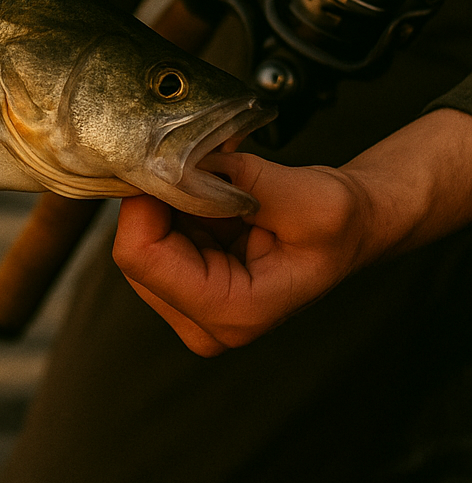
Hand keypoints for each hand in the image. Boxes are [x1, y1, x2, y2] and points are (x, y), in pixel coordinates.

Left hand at [112, 109, 471, 357]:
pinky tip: (208, 194)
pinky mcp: (184, 285)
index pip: (142, 257)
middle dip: (157, 201)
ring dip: (166, 202)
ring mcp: (191, 307)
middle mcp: (205, 323)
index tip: (168, 163)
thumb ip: (249, 181)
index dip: (145, 203)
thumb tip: (189, 159)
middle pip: (135, 250)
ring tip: (213, 183)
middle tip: (193, 165)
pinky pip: (152, 236)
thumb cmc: (338, 225)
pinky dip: (171, 207)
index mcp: (233, 312)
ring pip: (139, 240)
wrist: (348, 229)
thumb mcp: (312, 199)